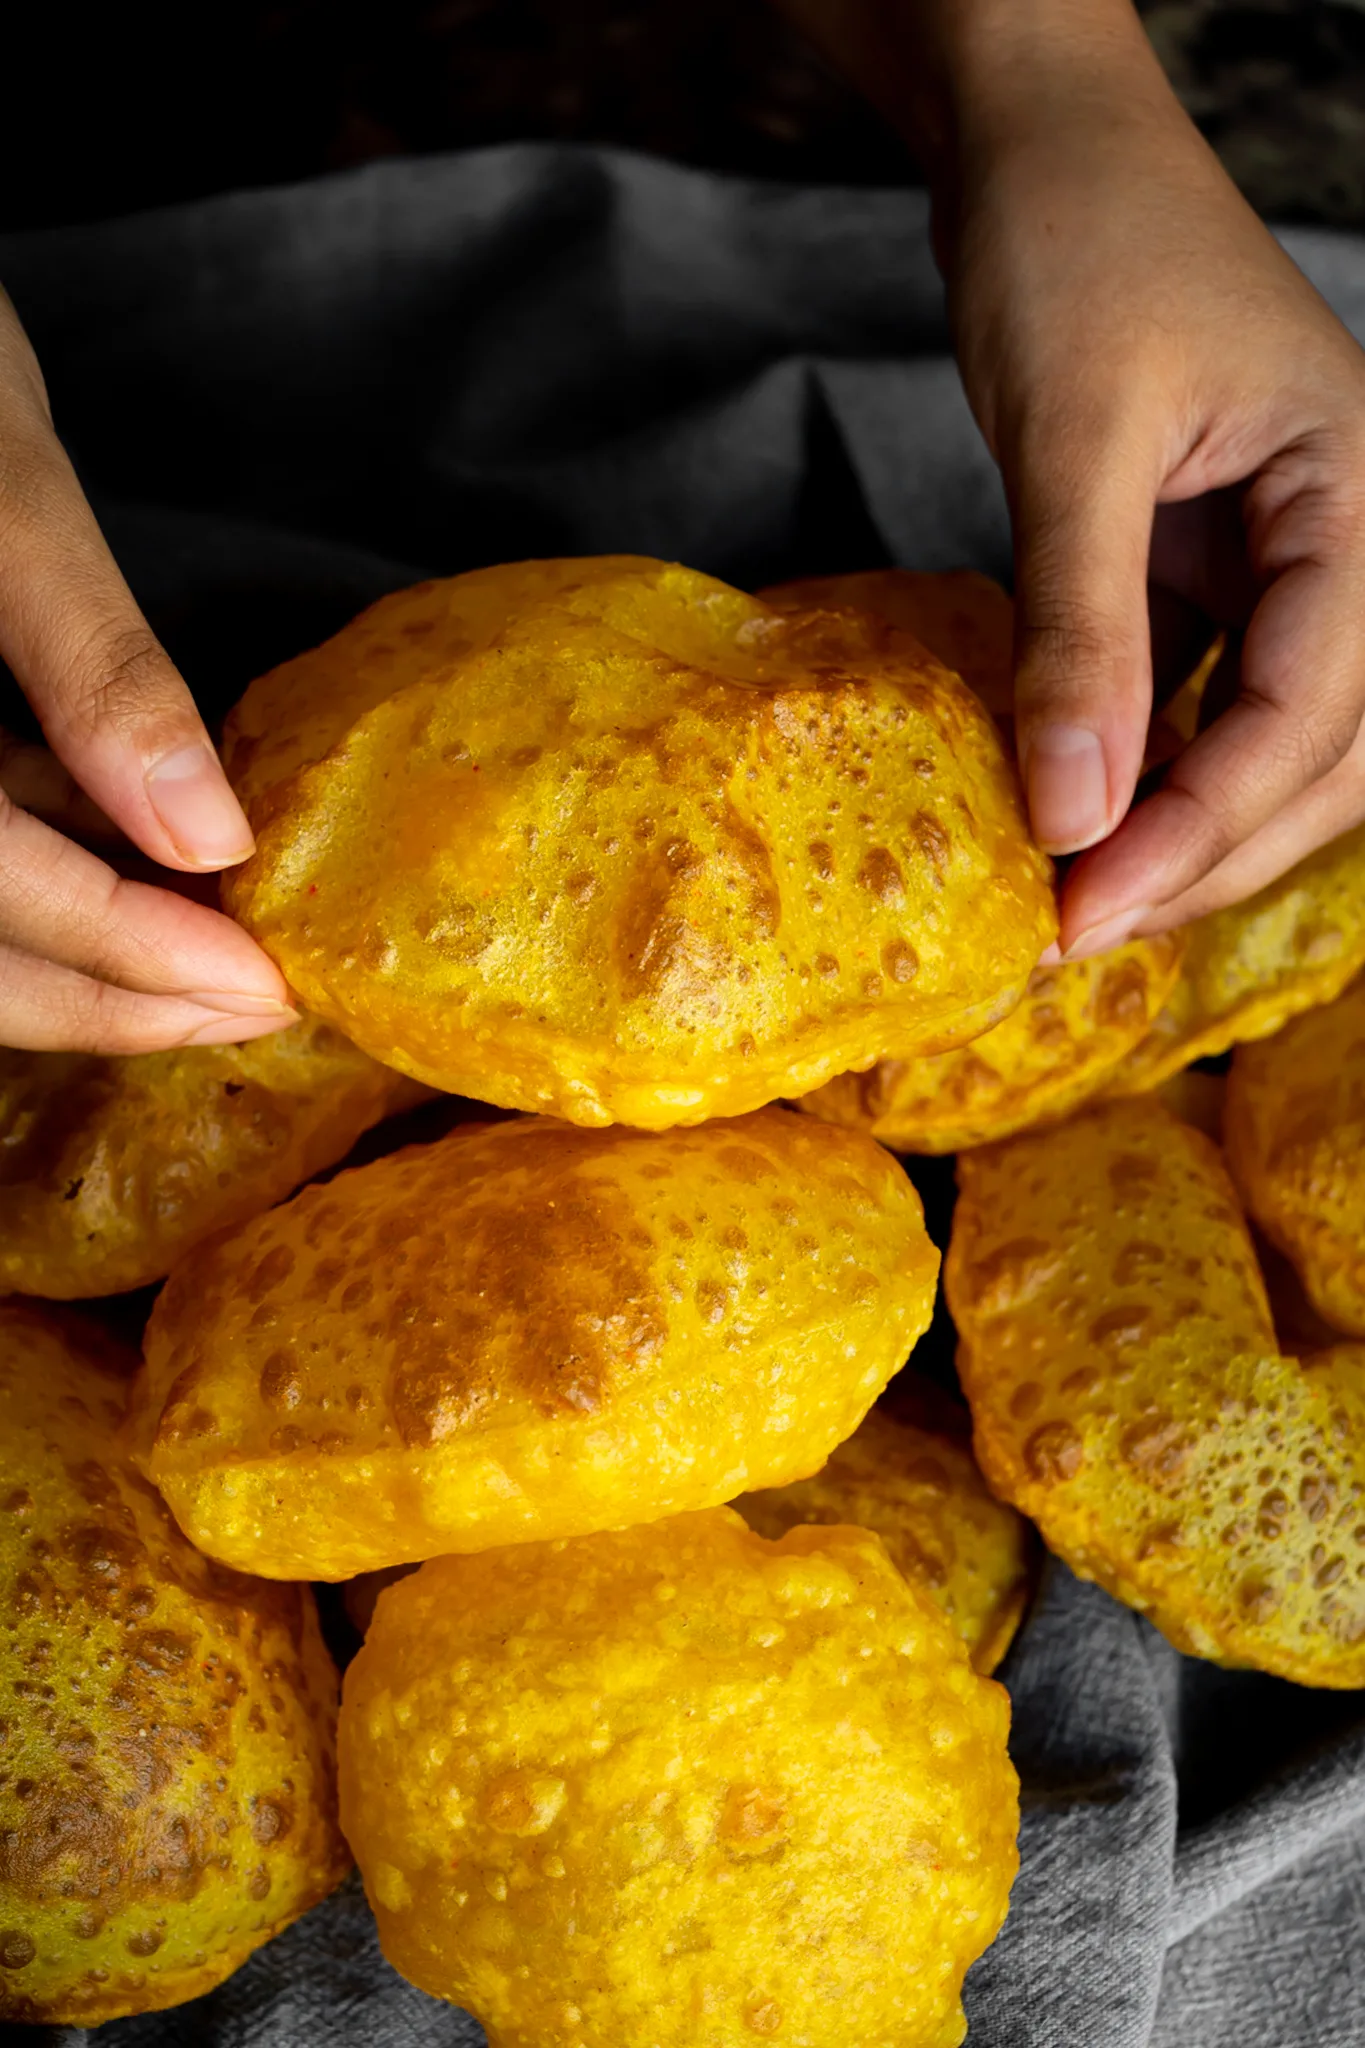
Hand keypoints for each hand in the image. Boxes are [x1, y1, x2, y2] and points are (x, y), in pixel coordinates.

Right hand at [0, 285, 294, 1050]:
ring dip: (96, 944)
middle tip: (257, 1006)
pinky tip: (154, 859)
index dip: (123, 953)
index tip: (257, 984)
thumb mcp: (5, 495)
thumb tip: (208, 837)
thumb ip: (97, 670)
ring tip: (228, 953)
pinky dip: (61, 859)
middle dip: (115, 991)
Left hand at [776, 0, 1364, 953]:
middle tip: (1079, 927)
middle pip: (1319, 751)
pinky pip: (1206, 693)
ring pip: (1271, 738)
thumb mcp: (1074, 442)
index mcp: (1364, 497)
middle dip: (1205, 850)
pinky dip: (1150, 761)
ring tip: (1077, 893)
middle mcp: (1350, 540)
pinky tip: (1082, 806)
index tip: (1088, 906)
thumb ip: (1080, 630)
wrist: (1041, 149)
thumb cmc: (1075, 244)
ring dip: (1184, 824)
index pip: (1314, 707)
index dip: (1203, 826)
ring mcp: (1285, 557)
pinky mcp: (1212, 566)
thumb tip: (1071, 815)